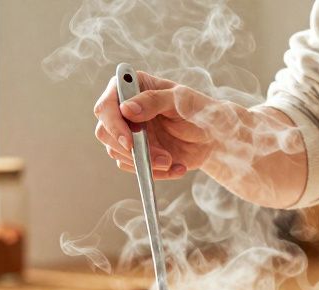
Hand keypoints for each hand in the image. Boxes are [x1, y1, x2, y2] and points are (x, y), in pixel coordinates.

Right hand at [93, 71, 222, 179]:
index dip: (113, 124)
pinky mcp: (137, 152)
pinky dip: (155, 172)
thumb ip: (154, 100)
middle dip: (131, 149)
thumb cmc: (200, 110)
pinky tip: (177, 167)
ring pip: (118, 153)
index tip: (130, 141)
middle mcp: (125, 110)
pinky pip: (135, 168)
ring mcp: (129, 133)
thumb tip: (125, 109)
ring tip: (171, 160)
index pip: (106, 105)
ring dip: (146, 162)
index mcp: (133, 88)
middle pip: (105, 133)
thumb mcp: (181, 100)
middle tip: (160, 157)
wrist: (214, 137)